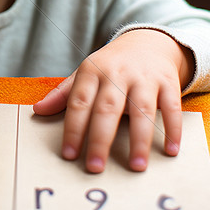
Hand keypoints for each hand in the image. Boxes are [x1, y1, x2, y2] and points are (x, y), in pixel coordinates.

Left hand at [33, 29, 193, 172]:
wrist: (148, 42)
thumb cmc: (111, 66)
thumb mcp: (85, 74)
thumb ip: (63, 94)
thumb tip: (37, 111)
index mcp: (92, 72)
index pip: (79, 102)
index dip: (73, 129)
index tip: (69, 154)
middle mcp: (117, 73)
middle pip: (107, 108)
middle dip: (100, 139)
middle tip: (95, 168)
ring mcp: (144, 77)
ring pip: (142, 109)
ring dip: (140, 139)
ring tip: (136, 167)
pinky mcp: (167, 82)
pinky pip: (171, 106)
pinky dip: (172, 128)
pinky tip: (170, 150)